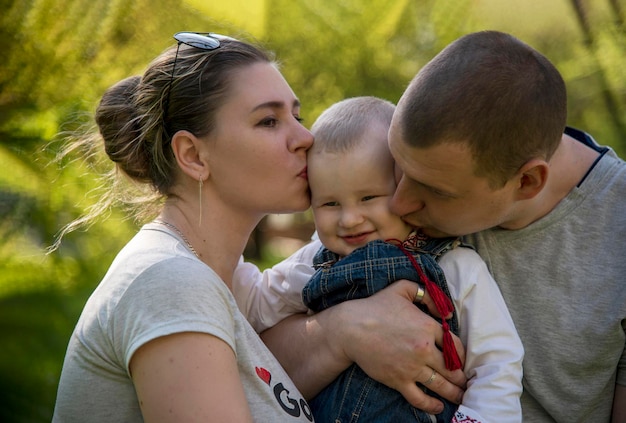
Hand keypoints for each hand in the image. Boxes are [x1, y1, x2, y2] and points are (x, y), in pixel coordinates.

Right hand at [332, 280, 465, 413]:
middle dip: (461, 377)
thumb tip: (446, 311)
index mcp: (427, 327)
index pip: (454, 345)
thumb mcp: (402, 289)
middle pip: (451, 368)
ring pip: (440, 384)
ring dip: (453, 392)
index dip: (461, 355)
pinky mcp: (398, 380)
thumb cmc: (375, 306)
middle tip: (466, 382)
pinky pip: (419, 397)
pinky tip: (439, 407)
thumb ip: (427, 294)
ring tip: (461, 396)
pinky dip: (431, 405)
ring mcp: (411, 367)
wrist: (351, 328)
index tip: (461, 360)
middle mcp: (424, 349)